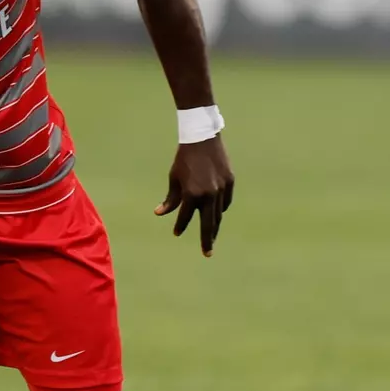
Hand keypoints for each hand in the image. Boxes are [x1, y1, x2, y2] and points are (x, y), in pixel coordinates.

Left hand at [155, 137, 234, 256]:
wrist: (202, 138)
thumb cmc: (184, 159)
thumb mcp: (174, 178)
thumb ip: (171, 199)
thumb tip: (159, 213)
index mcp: (192, 194)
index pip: (186, 217)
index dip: (180, 226)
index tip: (176, 233)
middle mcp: (209, 194)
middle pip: (208, 223)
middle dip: (206, 240)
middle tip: (207, 253)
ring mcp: (222, 189)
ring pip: (218, 214)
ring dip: (214, 226)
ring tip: (211, 237)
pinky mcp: (230, 182)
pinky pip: (225, 202)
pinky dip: (221, 209)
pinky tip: (217, 215)